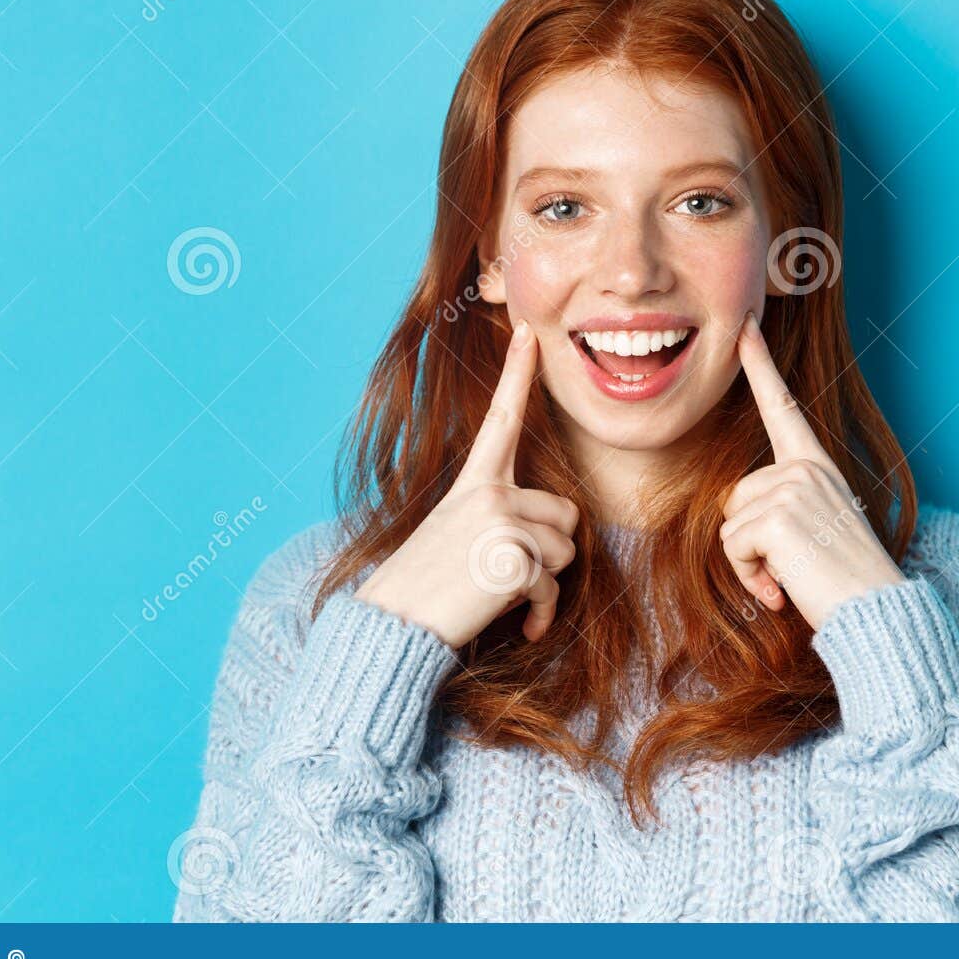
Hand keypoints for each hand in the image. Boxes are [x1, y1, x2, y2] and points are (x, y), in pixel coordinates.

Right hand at [352, 320, 579, 647]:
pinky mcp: (512, 561)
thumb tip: (554, 534)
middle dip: (551, 550)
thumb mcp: (456, 535)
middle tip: (507, 572)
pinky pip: (553, 588)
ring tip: (499, 593)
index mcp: (474, 482)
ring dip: (544, 583)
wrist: (392, 626)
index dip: (516, 373)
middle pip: (566, 514)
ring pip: (566, 553)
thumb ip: (500, 518)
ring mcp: (501, 524)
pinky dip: (542, 614)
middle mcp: (491, 493)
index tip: (525, 332)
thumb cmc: (426, 586)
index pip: (501, 418)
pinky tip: (522, 627)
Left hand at [720, 312, 907, 629]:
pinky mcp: (778, 515)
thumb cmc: (845, 583)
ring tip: (791, 578)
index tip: (745, 325)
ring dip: (749, 563)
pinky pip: (732, 546)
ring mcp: (793, 487)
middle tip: (788, 568)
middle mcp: (806, 468)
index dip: (760, 365)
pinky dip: (749, 576)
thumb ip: (782, 510)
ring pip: (730, 524)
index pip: (783, 407)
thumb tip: (740, 524)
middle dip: (747, 541)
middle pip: (733, 496)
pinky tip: (783, 590)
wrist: (876, 614)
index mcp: (817, 466)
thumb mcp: (815, 532)